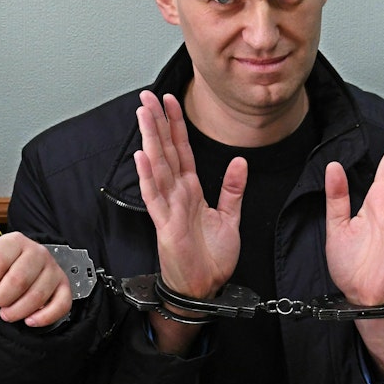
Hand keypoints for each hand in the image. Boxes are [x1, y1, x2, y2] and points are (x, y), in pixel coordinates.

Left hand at [0, 232, 72, 326]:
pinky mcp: (63, 286)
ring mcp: (53, 268)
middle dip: (1, 299)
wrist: (20, 271)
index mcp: (14, 241)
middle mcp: (37, 251)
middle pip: (18, 280)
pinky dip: (44, 318)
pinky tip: (29, 321)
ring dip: (18, 312)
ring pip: (38, 296)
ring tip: (7, 314)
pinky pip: (61, 304)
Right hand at [134, 91, 246, 299]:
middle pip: (165, 151)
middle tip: (147, 96)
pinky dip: (148, 176)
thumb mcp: (230, 218)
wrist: (205, 288)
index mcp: (191, 190)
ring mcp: (169, 207)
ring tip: (143, 115)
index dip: (176, 124)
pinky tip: (142, 157)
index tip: (170, 101)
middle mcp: (177, 194)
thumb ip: (233, 189)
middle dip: (157, 122)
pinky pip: (155, 196)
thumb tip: (240, 161)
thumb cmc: (211, 257)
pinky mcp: (165, 224)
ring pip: (157, 167)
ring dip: (150, 140)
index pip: (182, 150)